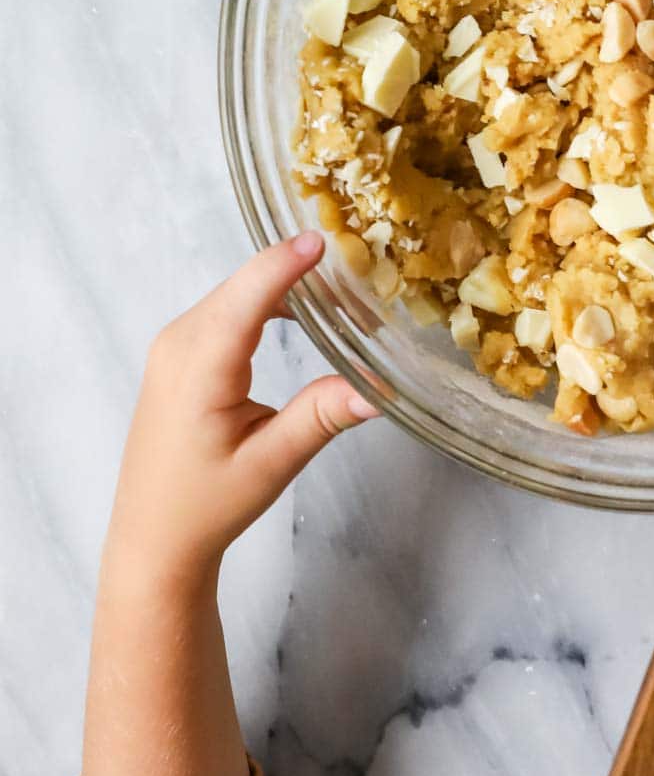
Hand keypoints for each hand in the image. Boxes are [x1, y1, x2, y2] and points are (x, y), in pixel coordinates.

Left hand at [103, 232, 377, 595]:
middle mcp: (179, 342)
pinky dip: (264, 302)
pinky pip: (226, 309)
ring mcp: (174, 345)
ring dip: (283, 286)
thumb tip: (378, 387)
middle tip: (360, 272)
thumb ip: (321, 416)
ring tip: (342, 293)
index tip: (324, 238)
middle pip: (244, 286)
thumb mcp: (271, 463)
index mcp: (198, 365)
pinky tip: (300, 312)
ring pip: (236, 294)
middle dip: (298, 271)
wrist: (154, 537)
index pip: (248, 295)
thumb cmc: (206, 505)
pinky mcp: (179, 353)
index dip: (286, 263)